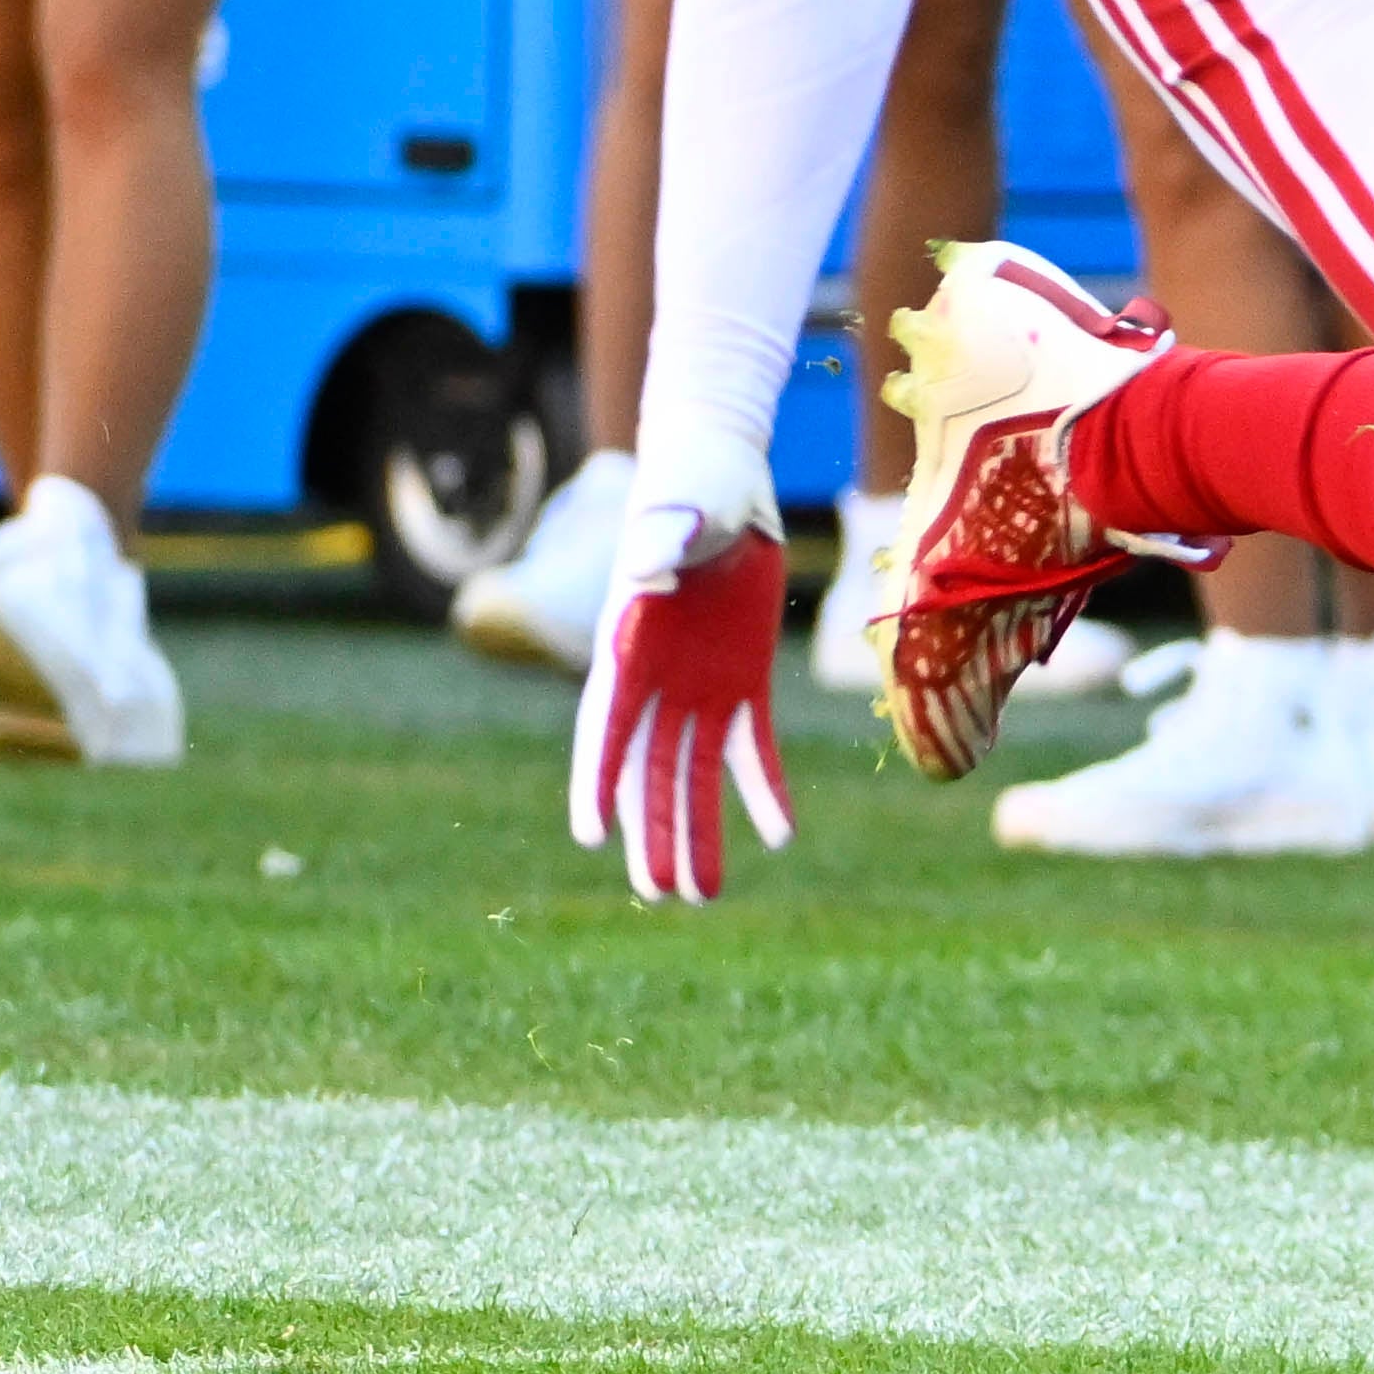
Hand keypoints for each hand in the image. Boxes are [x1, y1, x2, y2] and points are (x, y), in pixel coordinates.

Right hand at [566, 471, 794, 905]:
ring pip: (696, 775)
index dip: (598, 779)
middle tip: (660, 895)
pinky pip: (754, 748)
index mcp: (630, 647)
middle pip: (648, 770)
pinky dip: (765, 791)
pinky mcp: (743, 681)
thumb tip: (649, 573)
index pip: (607, 725)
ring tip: (701, 894)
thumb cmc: (693, 487)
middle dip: (652, 832)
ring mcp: (699, 686)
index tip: (592, 836)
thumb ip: (663, 543)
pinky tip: (781, 835)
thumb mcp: (682, 510)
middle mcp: (658, 680)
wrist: (726, 478)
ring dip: (699, 831)